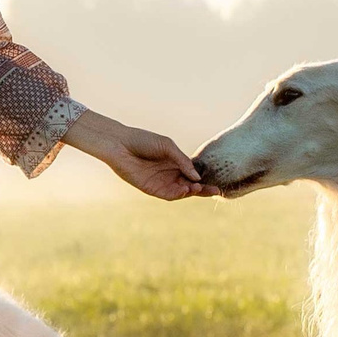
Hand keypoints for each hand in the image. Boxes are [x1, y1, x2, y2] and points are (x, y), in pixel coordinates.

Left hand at [62, 109, 204, 199]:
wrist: (120, 144)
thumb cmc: (142, 141)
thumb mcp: (167, 147)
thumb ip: (182, 161)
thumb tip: (197, 177)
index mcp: (175, 163)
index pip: (194, 174)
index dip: (205, 178)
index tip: (217, 181)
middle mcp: (169, 175)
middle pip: (190, 186)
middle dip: (203, 189)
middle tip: (216, 191)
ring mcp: (161, 183)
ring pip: (181, 192)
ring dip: (191, 192)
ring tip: (199, 188)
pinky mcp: (151, 189)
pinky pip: (168, 195)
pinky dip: (178, 194)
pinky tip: (185, 190)